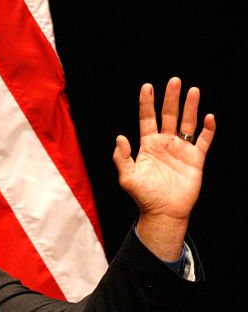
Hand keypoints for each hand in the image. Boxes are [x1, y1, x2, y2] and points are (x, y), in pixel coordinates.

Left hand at [113, 77, 215, 260]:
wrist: (164, 213)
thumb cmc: (144, 197)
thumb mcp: (127, 178)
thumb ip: (122, 158)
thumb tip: (120, 137)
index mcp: (148, 146)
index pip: (147, 119)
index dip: (147, 103)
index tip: (147, 86)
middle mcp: (165, 144)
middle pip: (169, 116)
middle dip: (171, 98)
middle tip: (174, 81)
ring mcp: (181, 150)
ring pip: (187, 123)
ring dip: (190, 107)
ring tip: (193, 90)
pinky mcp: (196, 159)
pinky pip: (204, 140)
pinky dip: (208, 129)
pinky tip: (208, 118)